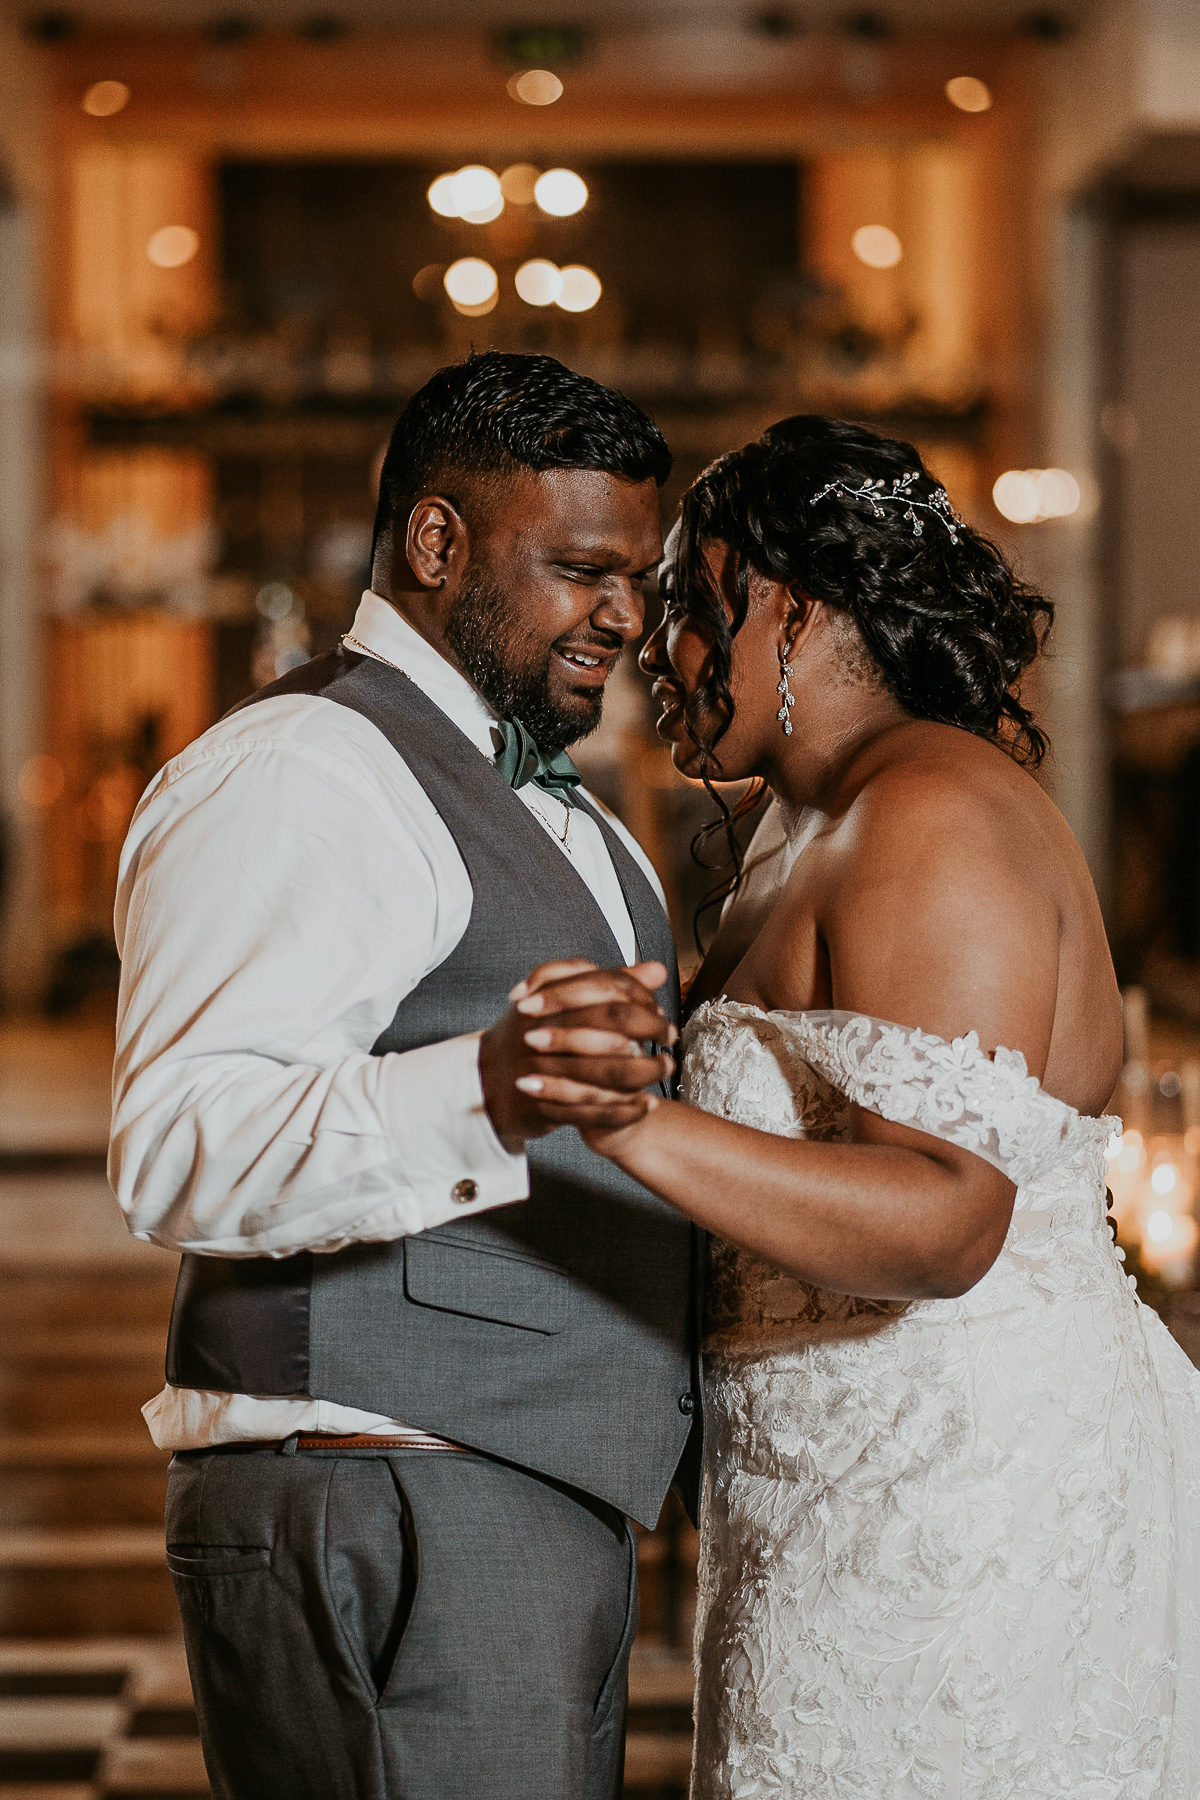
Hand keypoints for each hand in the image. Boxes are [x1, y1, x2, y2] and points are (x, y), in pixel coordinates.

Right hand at [479, 959, 675, 1149]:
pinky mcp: (546, 1103)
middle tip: (670, 1039)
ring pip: (606, 1069)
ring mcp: (543, 1068)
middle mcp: (545, 1029)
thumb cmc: (535, 1033)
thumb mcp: (567, 1000)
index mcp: (551, 999)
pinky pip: (594, 1109)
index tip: (662, 1014)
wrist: (489, 1079)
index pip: (606, 991)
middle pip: (609, 1024)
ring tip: (665, 1069)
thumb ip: (612, 984)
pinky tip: (649, 1104)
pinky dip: (626, 1109)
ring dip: (644, 1071)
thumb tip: (656, 970)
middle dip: (648, 1031)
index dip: (641, 1001)